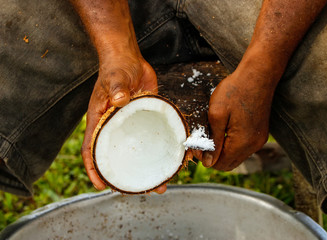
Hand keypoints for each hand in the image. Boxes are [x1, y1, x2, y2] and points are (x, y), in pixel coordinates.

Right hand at [81, 52, 164, 191]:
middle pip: (116, 156)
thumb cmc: (116, 67)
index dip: (94, 169)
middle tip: (143, 188)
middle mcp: (113, 126)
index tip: (102, 185)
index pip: (92, 149)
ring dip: (146, 166)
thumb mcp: (116, 77)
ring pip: (136, 150)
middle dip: (126, 175)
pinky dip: (157, 149)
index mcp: (100, 120)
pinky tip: (169, 158)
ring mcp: (129, 124)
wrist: (130, 59)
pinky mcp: (143, 119)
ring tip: (161, 182)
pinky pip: (150, 138)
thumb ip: (116, 88)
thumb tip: (119, 100)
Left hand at [195, 56, 276, 170]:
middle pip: (228, 164)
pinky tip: (224, 130)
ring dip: (222, 151)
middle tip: (202, 141)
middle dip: (213, 156)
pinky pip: (243, 148)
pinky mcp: (261, 133)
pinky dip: (232, 145)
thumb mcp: (217, 115)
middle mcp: (253, 146)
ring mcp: (259, 140)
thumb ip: (213, 141)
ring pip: (236, 157)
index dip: (204, 158)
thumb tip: (208, 163)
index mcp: (242, 143)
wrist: (258, 75)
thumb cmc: (235, 91)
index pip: (219, 164)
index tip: (195, 144)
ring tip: (212, 133)